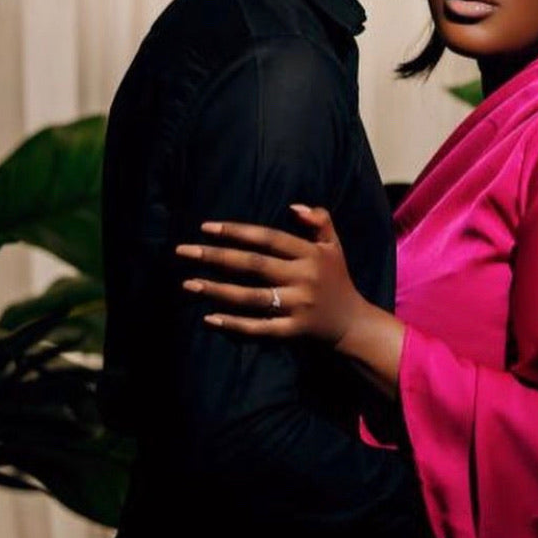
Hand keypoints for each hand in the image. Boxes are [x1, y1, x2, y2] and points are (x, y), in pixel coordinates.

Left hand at [176, 205, 366, 345]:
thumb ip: (320, 220)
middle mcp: (304, 278)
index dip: (237, 232)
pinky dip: (235, 325)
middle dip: (216, 257)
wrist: (353, 325)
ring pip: (252, 297)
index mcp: (311, 254)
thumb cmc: (336, 279)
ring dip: (218, 291)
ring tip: (187, 284)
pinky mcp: (294, 331)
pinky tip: (209, 318)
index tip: (206, 227)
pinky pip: (260, 329)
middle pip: (254, 265)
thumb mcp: (333, 246)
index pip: (269, 238)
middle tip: (183, 252)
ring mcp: (299, 306)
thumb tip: (293, 206)